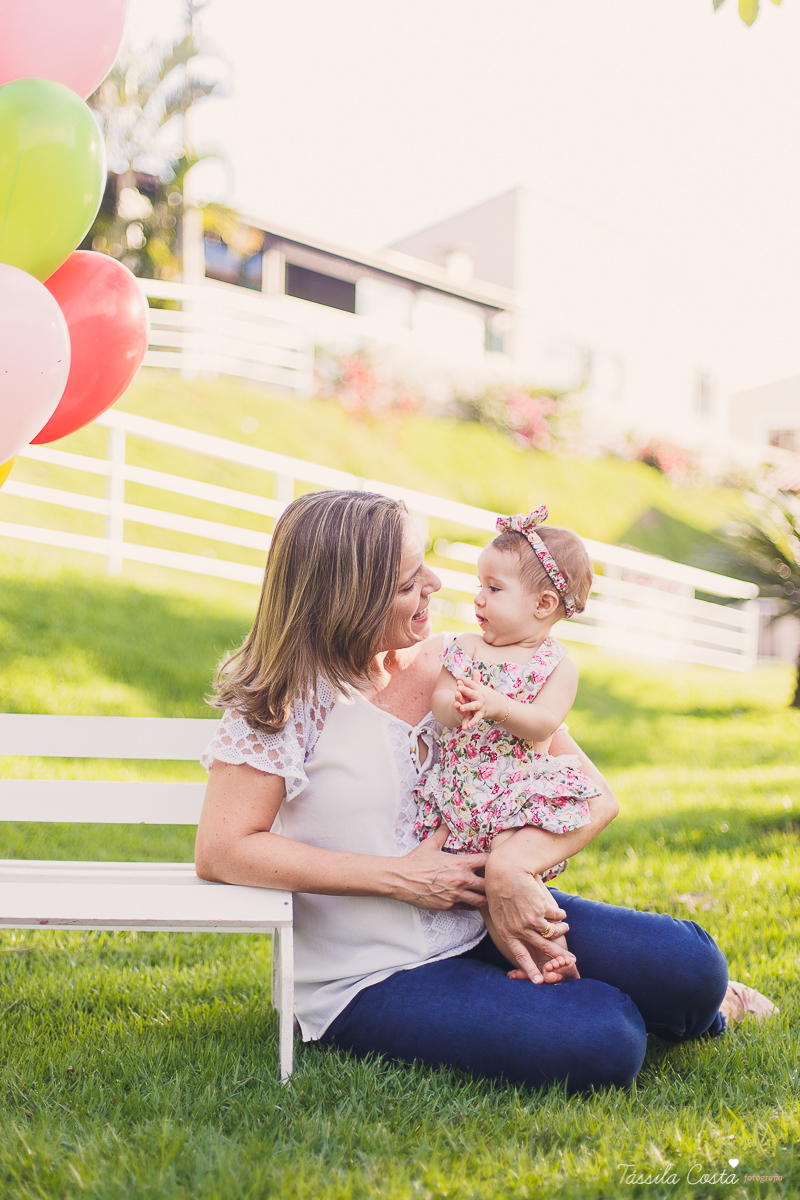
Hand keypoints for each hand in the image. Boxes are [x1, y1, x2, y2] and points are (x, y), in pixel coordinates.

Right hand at [389, 826, 487, 910]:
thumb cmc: (415, 862)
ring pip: (481, 900)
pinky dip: (471, 905)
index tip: (491, 862)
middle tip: (491, 881)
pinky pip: (467, 908)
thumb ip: (442, 833)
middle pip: (489, 884)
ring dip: (484, 896)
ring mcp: (456, 895)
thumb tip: (445, 823)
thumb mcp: (430, 844)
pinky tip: (469, 900)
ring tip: (484, 893)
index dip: (492, 862)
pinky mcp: (449, 906)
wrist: (402, 880)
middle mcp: (462, 880)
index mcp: (460, 863)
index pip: (487, 862)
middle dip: (492, 882)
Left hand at [454, 670, 502, 728]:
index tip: (457, 676)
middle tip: (458, 688)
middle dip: (465, 690)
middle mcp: (479, 696)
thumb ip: (476, 680)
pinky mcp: (482, 713)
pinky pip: (476, 718)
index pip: (470, 683)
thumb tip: (474, 669)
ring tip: (461, 707)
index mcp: (478, 689)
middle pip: (471, 692)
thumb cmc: (488, 695)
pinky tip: (466, 726)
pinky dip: (471, 722)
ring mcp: (481, 705)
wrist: (501, 705)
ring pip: (473, 706)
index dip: (464, 680)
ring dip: (467, 707)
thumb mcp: (482, 687)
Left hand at [485, 857, 571, 983]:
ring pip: (553, 932)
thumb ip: (510, 924)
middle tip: (571, 961)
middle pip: (543, 948)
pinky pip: (557, 917)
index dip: (530, 970)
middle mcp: (519, 930)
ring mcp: (531, 921)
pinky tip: (560, 911)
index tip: (539, 982)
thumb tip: (522, 935)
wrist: (506, 869)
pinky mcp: (541, 910)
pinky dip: (560, 915)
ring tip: (565, 927)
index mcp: (506, 932)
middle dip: (559, 956)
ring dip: (561, 930)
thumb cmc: (500, 887)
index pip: (520, 956)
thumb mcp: (499, 910)